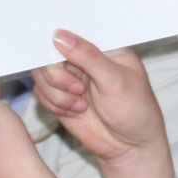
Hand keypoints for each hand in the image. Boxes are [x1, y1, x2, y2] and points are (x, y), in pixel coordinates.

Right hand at [34, 33, 173, 177]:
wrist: (130, 148)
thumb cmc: (135, 111)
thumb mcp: (116, 81)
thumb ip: (89, 57)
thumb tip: (60, 36)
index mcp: (103, 46)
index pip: (74, 30)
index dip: (59, 37)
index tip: (54, 50)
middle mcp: (84, 58)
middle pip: (50, 52)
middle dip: (58, 74)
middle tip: (78, 89)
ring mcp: (70, 77)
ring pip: (42, 74)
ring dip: (57, 93)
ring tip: (81, 105)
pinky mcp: (60, 96)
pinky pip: (41, 93)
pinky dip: (55, 105)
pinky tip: (76, 112)